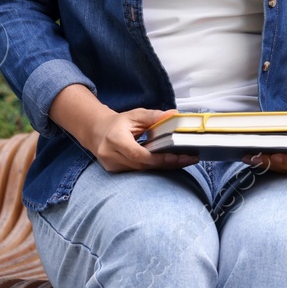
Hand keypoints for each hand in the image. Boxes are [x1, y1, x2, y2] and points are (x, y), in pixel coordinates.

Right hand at [49, 86, 197, 172]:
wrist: (96, 132)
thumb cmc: (119, 122)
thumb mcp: (136, 115)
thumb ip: (155, 116)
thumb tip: (175, 115)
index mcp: (115, 139)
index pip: (138, 154)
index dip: (158, 158)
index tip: (178, 157)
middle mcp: (111, 155)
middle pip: (143, 165)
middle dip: (167, 164)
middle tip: (189, 159)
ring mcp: (111, 166)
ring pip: (142, 171)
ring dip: (164, 167)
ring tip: (185, 161)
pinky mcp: (115, 172)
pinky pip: (138, 172)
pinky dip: (154, 168)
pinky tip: (170, 164)